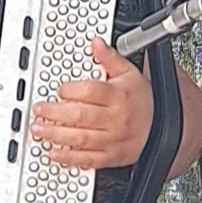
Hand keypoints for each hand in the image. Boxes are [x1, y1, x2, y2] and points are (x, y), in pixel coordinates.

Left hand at [30, 37, 153, 168]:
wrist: (163, 126)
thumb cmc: (142, 99)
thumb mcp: (129, 73)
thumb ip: (110, 58)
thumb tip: (96, 43)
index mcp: (117, 96)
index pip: (91, 91)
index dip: (71, 90)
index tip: (59, 89)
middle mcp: (114, 118)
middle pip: (81, 115)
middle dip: (55, 112)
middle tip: (39, 109)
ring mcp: (112, 139)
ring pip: (80, 138)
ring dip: (56, 134)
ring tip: (38, 129)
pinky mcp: (110, 156)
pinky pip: (87, 159)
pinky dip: (68, 158)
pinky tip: (53, 153)